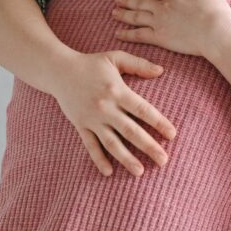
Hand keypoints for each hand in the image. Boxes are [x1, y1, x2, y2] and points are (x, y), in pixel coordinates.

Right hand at [46, 49, 176, 177]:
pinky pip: (90, 145)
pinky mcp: (80, 126)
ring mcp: (92, 119)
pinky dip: (99, 159)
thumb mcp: (116, 57)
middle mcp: (106, 108)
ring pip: (112, 143)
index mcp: (117, 91)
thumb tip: (161, 70)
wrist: (58, 70)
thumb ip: (139, 65)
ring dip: (126, 159)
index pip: (143, 110)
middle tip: (164, 160)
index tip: (172, 135)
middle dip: (149, 146)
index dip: (159, 123)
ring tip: (140, 172)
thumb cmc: (91, 63)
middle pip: (131, 131)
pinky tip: (109, 172)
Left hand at [112, 0, 230, 60]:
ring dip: (123, 14)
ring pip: (135, 16)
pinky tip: (118, 33)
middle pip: (141, 2)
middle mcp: (163, 7)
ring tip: (113, 13)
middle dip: (128, 0)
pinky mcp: (159, 38)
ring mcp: (159, 22)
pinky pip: (138, 35)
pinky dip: (127, 34)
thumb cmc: (216, 11)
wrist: (215, 31)